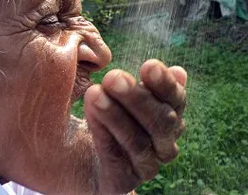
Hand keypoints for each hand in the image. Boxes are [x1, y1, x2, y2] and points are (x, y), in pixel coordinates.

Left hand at [84, 60, 186, 193]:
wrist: (71, 155)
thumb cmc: (97, 112)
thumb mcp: (111, 88)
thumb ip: (134, 78)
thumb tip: (177, 70)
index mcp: (167, 116)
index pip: (176, 99)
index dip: (165, 83)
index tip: (149, 66)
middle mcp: (163, 144)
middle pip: (163, 121)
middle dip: (138, 98)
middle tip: (113, 78)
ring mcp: (145, 166)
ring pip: (140, 142)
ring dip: (116, 115)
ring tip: (94, 93)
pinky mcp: (121, 182)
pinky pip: (115, 157)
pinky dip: (103, 132)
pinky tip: (90, 111)